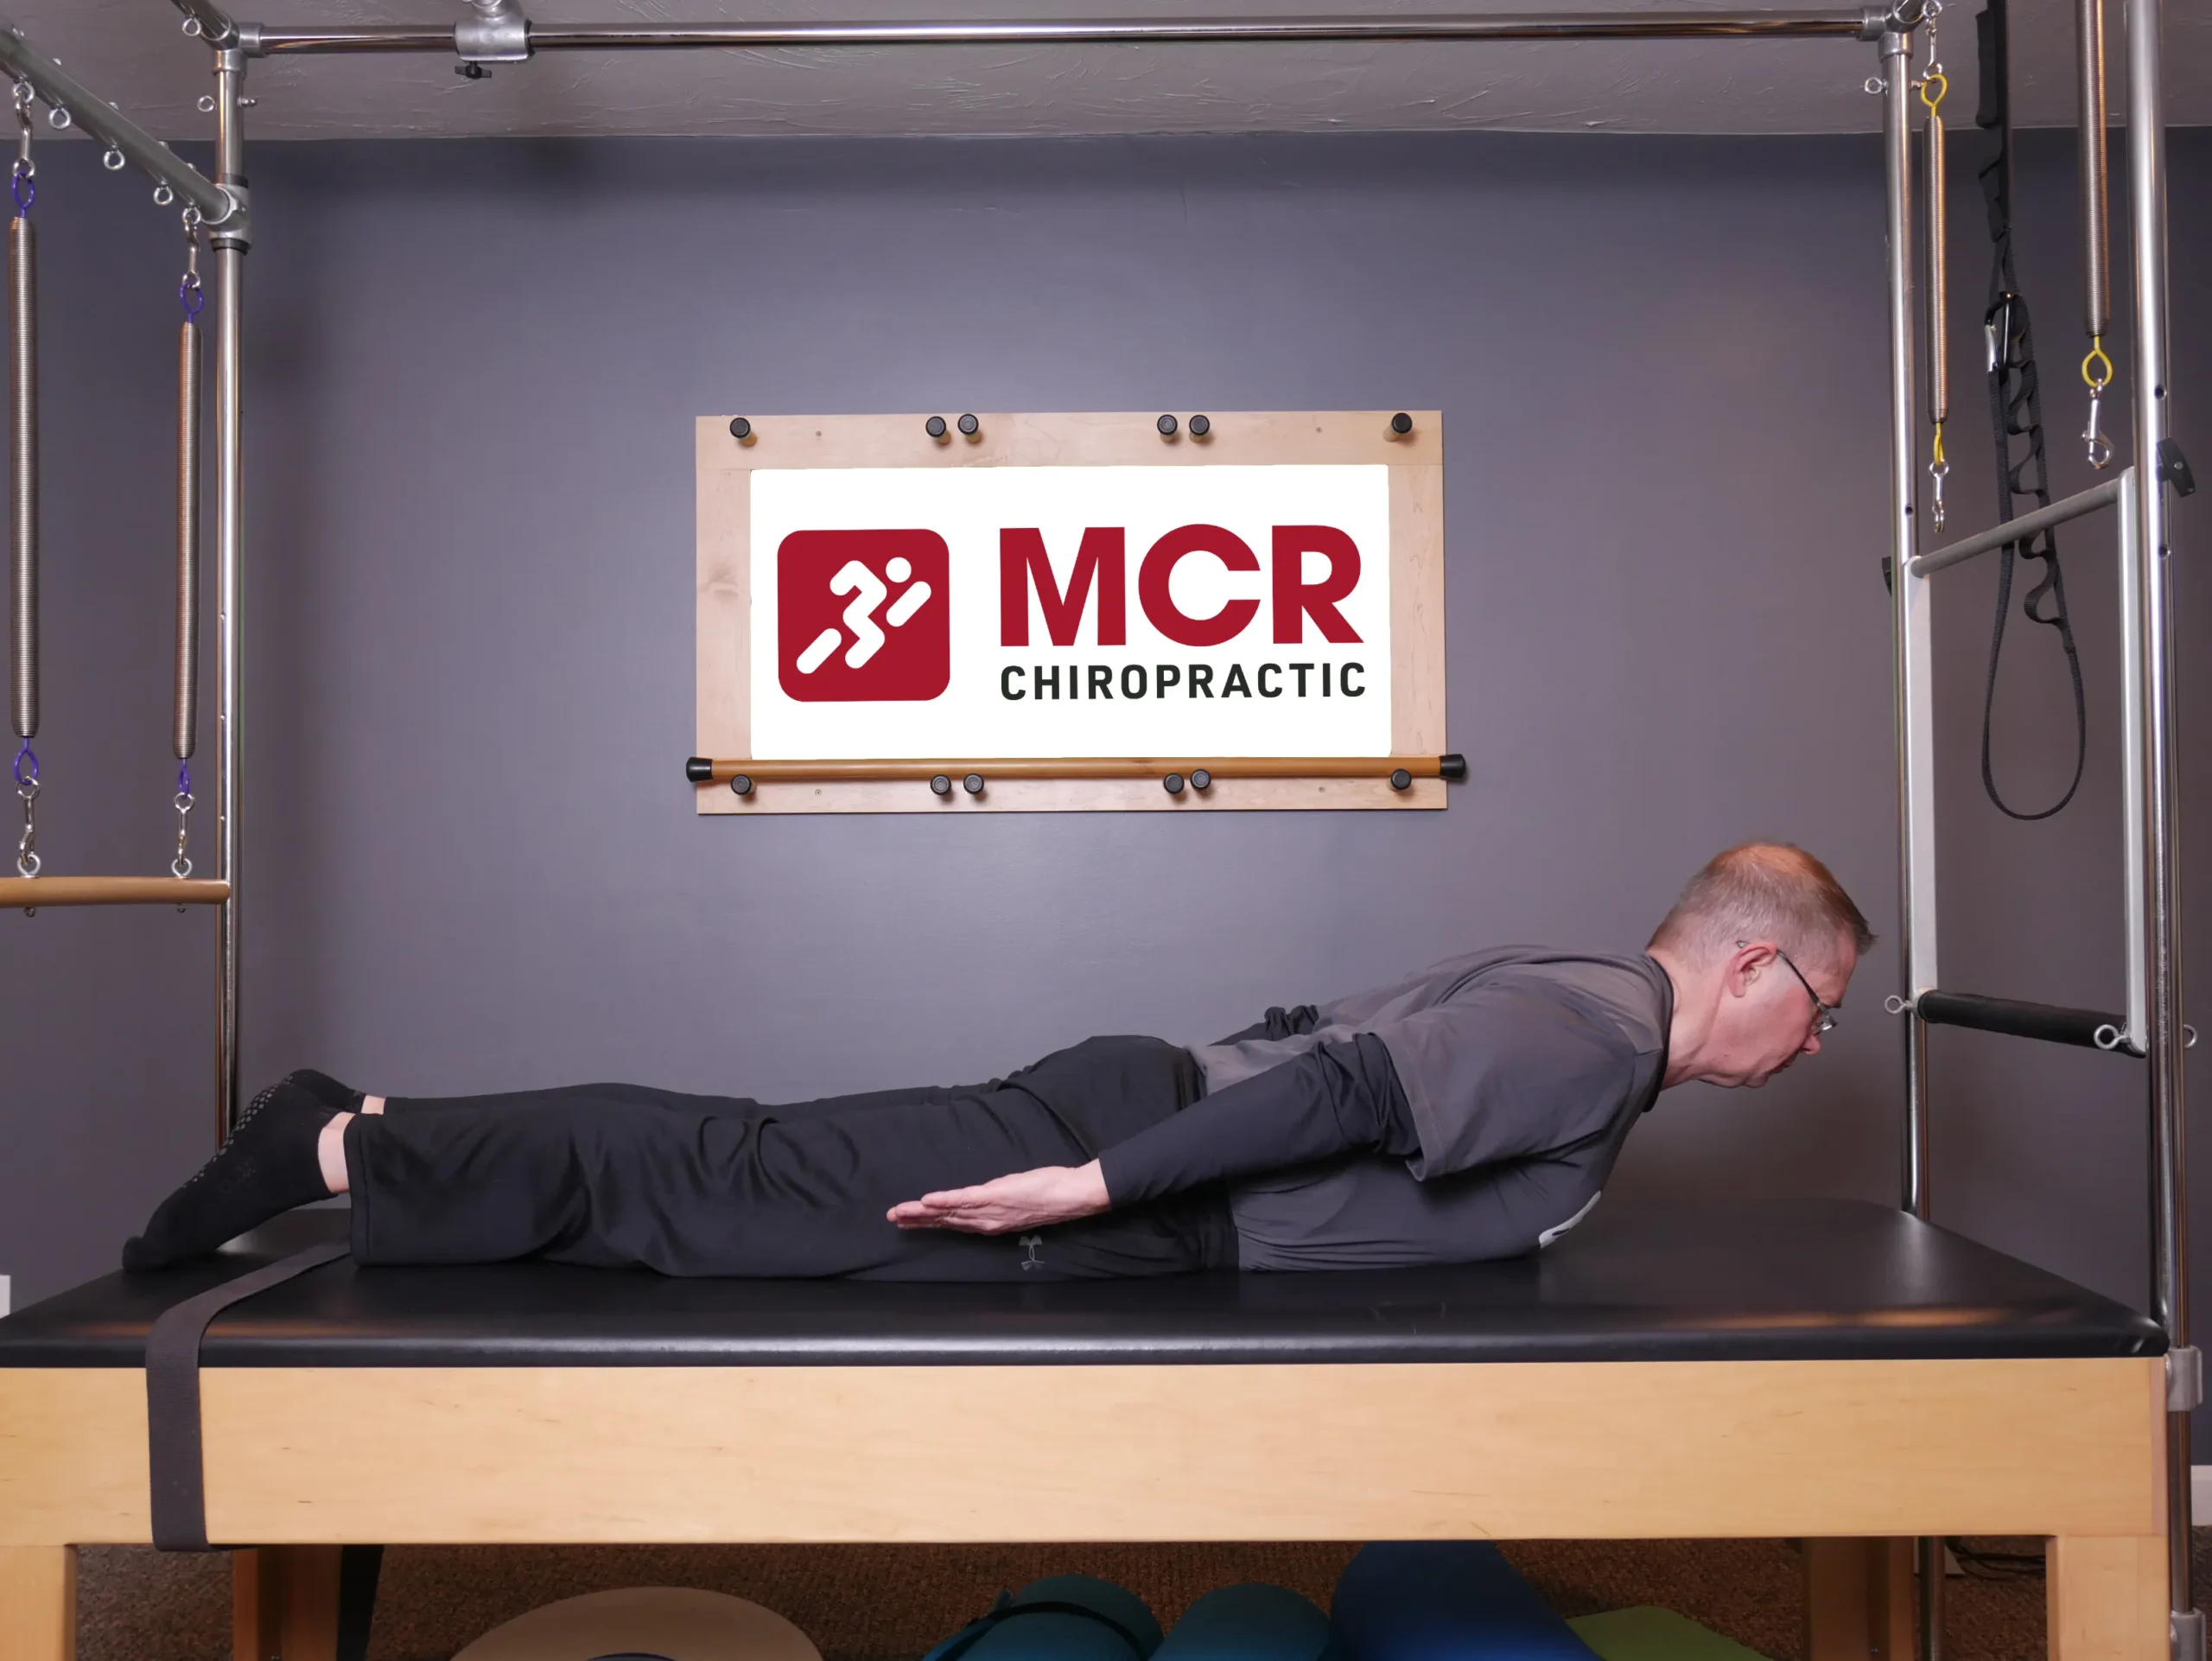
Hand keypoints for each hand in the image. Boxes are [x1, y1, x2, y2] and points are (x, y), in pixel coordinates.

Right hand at [887, 1161, 1109, 1233]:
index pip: (952, 1222)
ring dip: (922, 1213)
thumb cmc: (1046, 1195)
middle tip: (892, 1218)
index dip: (929, 1221)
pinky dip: (944, 1201)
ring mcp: (989, 1210)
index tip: (907, 1219)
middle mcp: (985, 1221)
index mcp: (989, 1221)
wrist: (1069, 1196)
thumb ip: (995, 1199)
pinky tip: (927, 1201)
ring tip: (900, 1212)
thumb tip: (980, 1194)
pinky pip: (964, 1200)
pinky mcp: (994, 1197)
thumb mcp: (1015, 1199)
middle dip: (917, 1220)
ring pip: (949, 1213)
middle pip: (945, 1220)